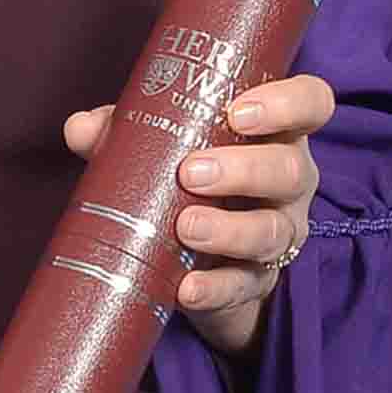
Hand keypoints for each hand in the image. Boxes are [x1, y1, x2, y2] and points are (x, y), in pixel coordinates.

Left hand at [59, 72, 332, 361]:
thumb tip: (80, 128)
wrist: (200, 259)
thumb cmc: (187, 177)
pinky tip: (186, 288)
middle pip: (289, 170)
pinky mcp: (257, 282)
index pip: (310, 103)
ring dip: (228, 229)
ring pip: (271, 230)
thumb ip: (127, 130)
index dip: (286, 103)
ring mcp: (279, 233)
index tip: (238, 112)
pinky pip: (244, 286)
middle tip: (191, 172)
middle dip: (243, 169)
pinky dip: (214, 288)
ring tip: (185, 226)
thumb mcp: (162, 145)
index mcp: (275, 132)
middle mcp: (289, 181)